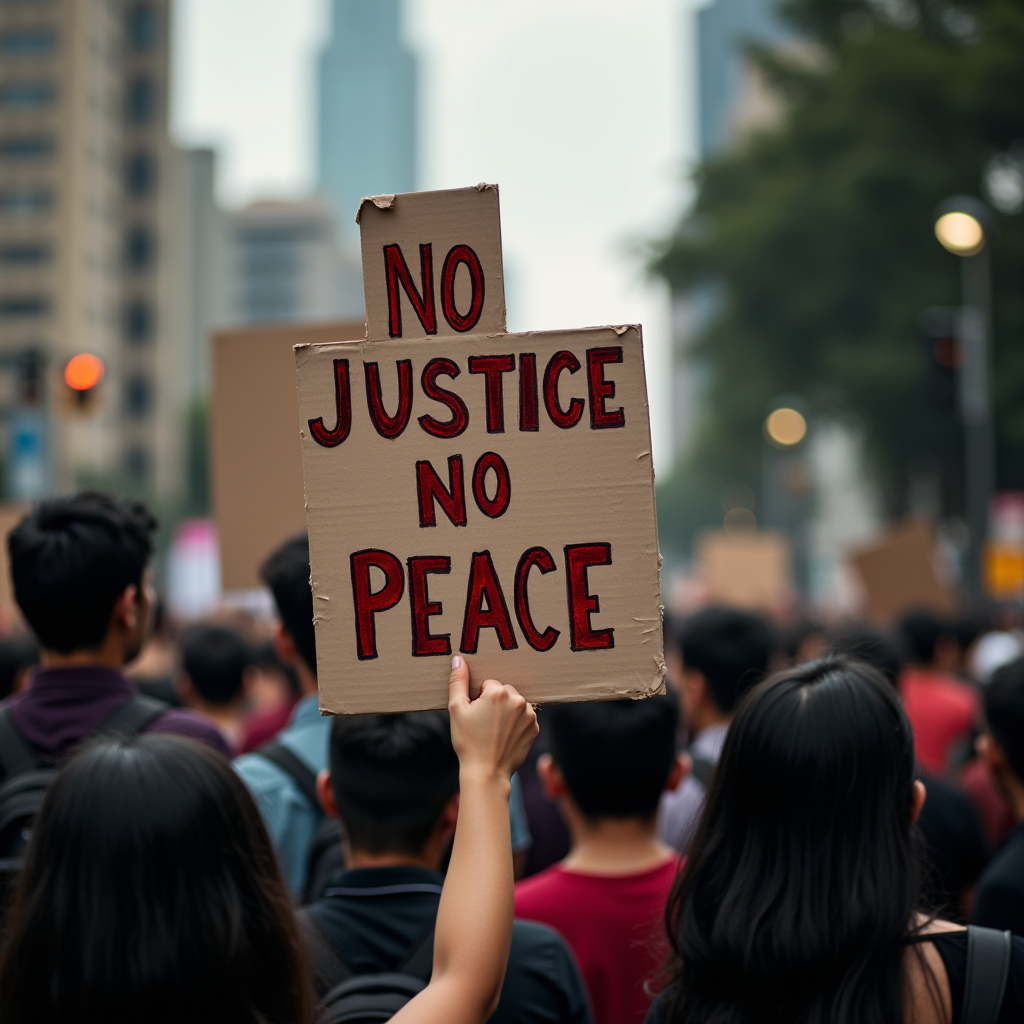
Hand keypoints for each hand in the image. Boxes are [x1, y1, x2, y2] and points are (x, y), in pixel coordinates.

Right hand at [448, 656, 537, 779]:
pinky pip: (524, 717)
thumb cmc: (468, 741)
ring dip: (507, 711)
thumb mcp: (456, 709)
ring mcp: (529, 714)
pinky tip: (505, 736)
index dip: (479, 699)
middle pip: (503, 691)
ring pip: (515, 703)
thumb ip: (458, 681)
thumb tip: (459, 658)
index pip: (488, 684)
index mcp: (498, 692)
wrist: (486, 772)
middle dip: (494, 702)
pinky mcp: (535, 728)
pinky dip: (516, 723)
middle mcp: (518, 699)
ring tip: (494, 730)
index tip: (476, 715)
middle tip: (484, 723)